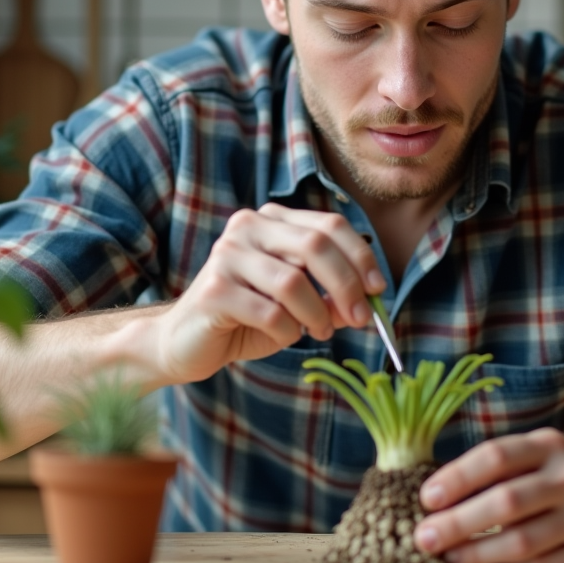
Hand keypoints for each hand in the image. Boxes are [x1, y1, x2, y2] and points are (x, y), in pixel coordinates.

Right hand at [150, 203, 385, 384]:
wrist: (186, 342)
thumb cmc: (248, 317)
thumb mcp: (298, 304)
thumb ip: (331, 296)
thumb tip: (370, 300)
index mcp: (272, 220)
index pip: (329, 225)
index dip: (360, 257)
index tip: (377, 290)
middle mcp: (247, 227)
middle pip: (315, 246)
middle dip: (347, 286)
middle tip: (362, 318)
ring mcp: (227, 255)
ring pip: (293, 282)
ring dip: (317, 314)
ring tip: (319, 331)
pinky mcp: (213, 289)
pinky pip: (269, 312)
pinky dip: (288, 330)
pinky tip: (285, 335)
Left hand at [413, 428, 563, 562]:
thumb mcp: (549, 455)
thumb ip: (506, 468)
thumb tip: (442, 492)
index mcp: (551, 446)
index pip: (496, 456)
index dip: (457, 477)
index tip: (426, 497)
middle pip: (505, 502)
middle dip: (458, 523)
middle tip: (424, 537)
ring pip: (522, 543)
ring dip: (478, 555)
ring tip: (449, 560)